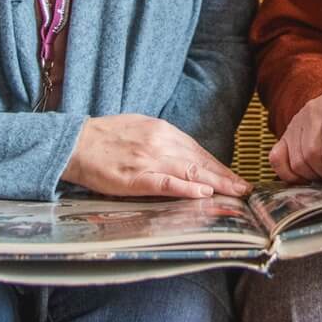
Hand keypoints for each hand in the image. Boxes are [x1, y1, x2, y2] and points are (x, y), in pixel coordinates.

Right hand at [61, 114, 250, 199]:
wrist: (75, 143)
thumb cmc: (106, 137)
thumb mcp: (140, 128)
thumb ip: (163, 140)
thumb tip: (184, 154)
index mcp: (163, 131)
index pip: (198, 151)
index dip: (219, 166)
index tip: (235, 177)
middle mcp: (160, 143)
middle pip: (200, 162)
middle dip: (225, 176)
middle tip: (246, 189)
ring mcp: (149, 160)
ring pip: (190, 172)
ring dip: (216, 183)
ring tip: (235, 193)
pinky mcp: (136, 178)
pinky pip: (166, 184)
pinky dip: (186, 188)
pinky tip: (203, 193)